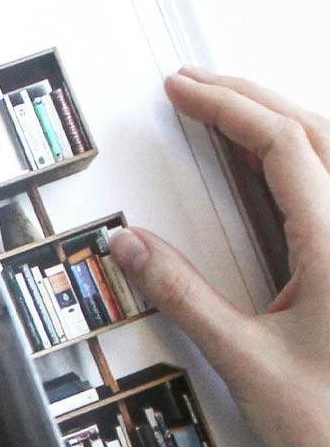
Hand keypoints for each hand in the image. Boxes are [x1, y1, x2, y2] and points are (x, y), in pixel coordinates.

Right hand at [111, 67, 329, 446]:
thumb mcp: (242, 358)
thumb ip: (184, 295)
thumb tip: (135, 247)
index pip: (281, 146)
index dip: (227, 108)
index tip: (182, 93)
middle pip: (313, 130)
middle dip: (249, 99)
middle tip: (195, 87)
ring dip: (280, 120)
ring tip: (228, 112)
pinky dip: (299, 161)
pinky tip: (272, 170)